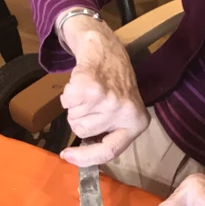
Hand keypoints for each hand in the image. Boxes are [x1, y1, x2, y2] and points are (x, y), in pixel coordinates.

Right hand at [58, 15, 149, 166]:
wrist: (107, 46)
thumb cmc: (116, 81)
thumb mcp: (123, 111)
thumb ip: (111, 132)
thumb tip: (83, 158)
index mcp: (137, 123)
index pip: (110, 151)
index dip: (85, 158)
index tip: (67, 156)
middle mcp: (126, 113)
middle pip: (82, 131)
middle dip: (80, 117)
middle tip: (92, 99)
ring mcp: (109, 99)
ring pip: (73, 116)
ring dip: (75, 104)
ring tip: (89, 88)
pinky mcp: (92, 86)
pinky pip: (67, 101)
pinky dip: (68, 92)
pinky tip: (81, 80)